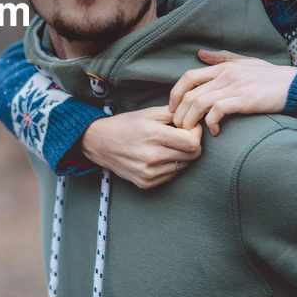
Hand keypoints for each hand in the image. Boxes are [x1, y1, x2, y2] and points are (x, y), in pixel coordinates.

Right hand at [80, 106, 202, 188]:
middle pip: (192, 156)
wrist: (100, 143)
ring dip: (183, 155)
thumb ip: (174, 113)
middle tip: (183, 136)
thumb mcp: (148, 112)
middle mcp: (152, 156)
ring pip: (185, 166)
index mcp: (153, 135)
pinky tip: (161, 156)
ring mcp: (149, 173)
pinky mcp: (146, 183)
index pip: (192, 142)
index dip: (196, 133)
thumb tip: (195, 117)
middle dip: (193, 144)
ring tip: (170, 145)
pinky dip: (172, 165)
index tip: (190, 128)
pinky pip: (172, 175)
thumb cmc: (126, 125)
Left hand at [169, 49, 296, 135]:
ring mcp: (236, 87)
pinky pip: (218, 111)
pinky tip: (215, 132)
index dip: (175, 93)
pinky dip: (211, 123)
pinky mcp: (246, 100)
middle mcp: (227, 75)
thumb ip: (222, 58)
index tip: (173, 109)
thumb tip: (200, 53)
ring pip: (200, 103)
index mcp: (224, 67)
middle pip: (191, 93)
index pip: (188, 76)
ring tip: (192, 132)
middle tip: (180, 127)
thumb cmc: (271, 76)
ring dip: (191, 120)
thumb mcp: (246, 62)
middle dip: (180, 113)